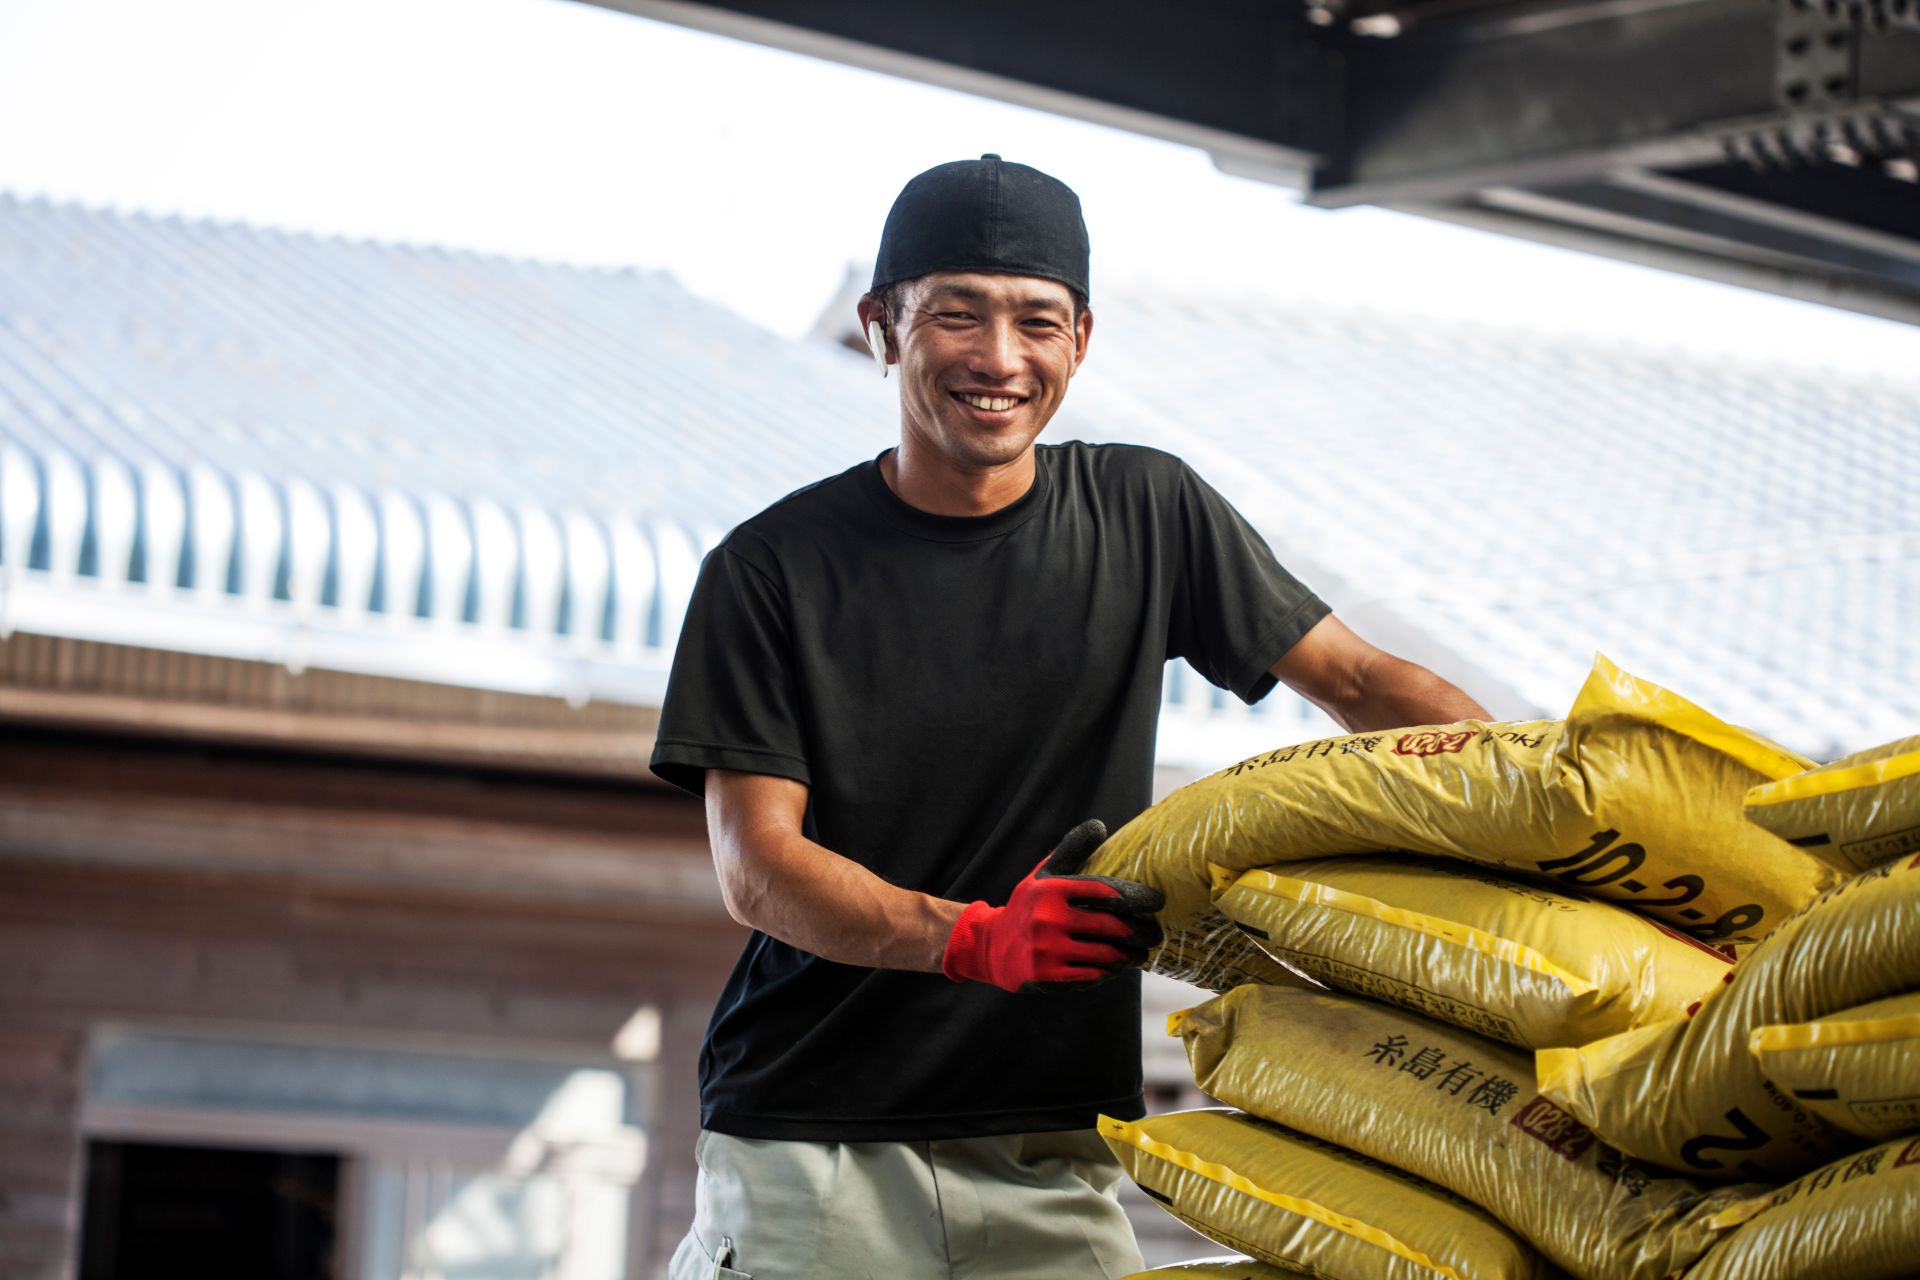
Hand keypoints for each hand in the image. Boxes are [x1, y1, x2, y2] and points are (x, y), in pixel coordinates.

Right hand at [940, 820, 1164, 992]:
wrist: (992, 945)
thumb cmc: (1029, 905)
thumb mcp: (1044, 874)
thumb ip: (1072, 850)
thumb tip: (1100, 825)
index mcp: (1051, 890)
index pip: (1105, 892)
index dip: (1137, 897)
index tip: (1157, 901)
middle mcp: (1048, 919)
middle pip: (1112, 927)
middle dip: (1141, 932)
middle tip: (1154, 935)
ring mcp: (1047, 950)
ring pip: (1106, 955)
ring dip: (1130, 956)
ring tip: (1141, 953)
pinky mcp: (1048, 976)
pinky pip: (1092, 976)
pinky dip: (1110, 972)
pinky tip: (1117, 967)